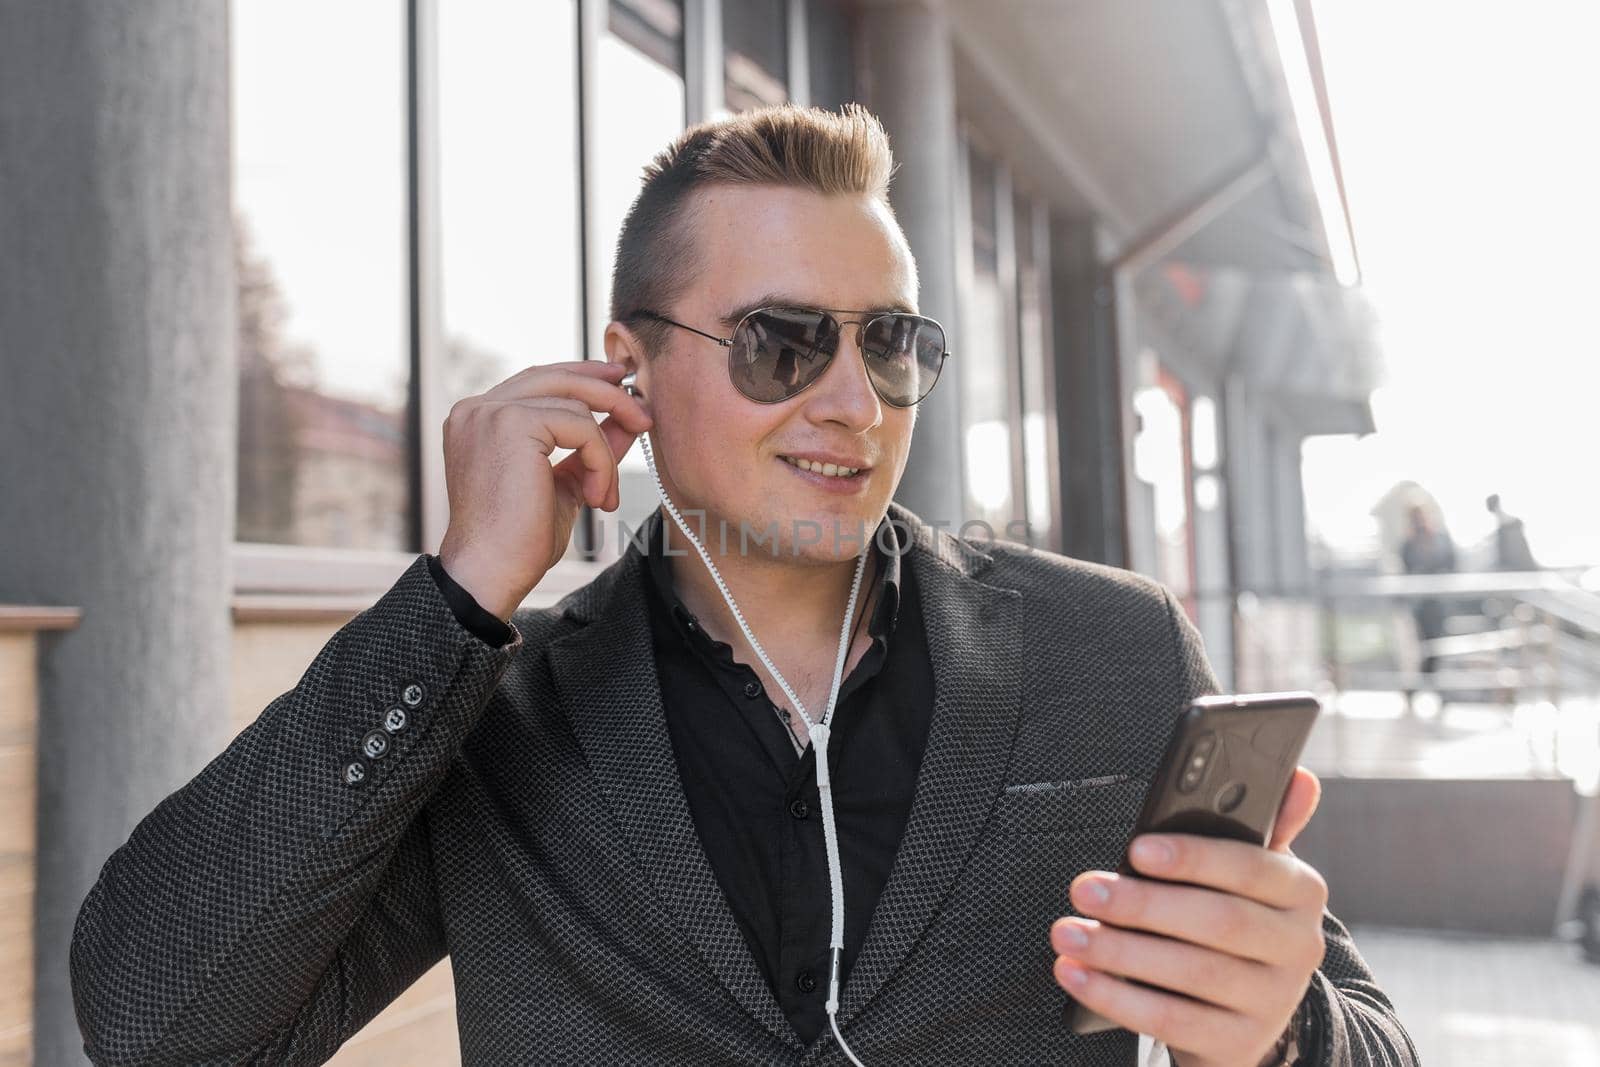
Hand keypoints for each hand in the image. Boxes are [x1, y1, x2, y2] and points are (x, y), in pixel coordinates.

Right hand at [435, 360, 651, 618]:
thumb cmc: (520, 539)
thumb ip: (589, 446)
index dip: (582, 380)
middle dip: (606, 393)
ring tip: (603, 495)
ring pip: (576, 405)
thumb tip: (628, 416)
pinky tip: (596, 497)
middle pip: (556, 378)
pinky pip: (581, 426)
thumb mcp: (564, 482)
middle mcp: (478, 408)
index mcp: (480, 419)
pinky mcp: (512, 423)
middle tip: (642, 415)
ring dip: (604, 452)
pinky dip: (600, 461)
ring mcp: (491, 412)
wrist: (492, 573)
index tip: (620, 387)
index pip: (538, 381)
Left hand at [1050, 767, 1326, 1066]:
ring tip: (1067, 931)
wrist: (1249, 1010)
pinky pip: (1171, 1019)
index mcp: (1300, 892)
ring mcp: (1273, 1000)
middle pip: (1217, 921)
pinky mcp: (1239, 1043)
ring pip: (1190, 971)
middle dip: (1142, 903)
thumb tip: (1298, 776)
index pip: (1252, 867)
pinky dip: (1115, 996)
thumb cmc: (1234, 920)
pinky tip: (1075, 974)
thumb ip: (1264, 824)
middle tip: (1084, 890)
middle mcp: (1299, 947)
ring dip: (1118, 951)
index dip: (1193, 857)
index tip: (1137, 848)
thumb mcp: (1250, 873)